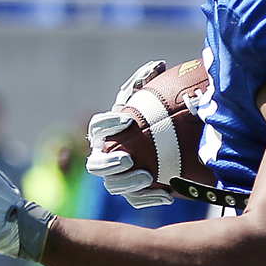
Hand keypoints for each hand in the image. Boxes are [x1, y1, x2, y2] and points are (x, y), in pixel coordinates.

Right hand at [86, 60, 176, 209]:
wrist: (168, 143)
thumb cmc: (151, 116)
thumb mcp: (150, 99)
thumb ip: (149, 82)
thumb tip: (159, 65)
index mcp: (106, 132)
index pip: (98, 128)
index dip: (108, 125)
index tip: (127, 120)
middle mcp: (104, 156)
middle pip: (97, 165)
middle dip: (110, 162)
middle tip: (128, 158)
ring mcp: (117, 177)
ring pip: (114, 185)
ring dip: (128, 182)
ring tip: (146, 176)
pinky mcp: (133, 193)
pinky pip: (136, 200)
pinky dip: (150, 197)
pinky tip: (168, 195)